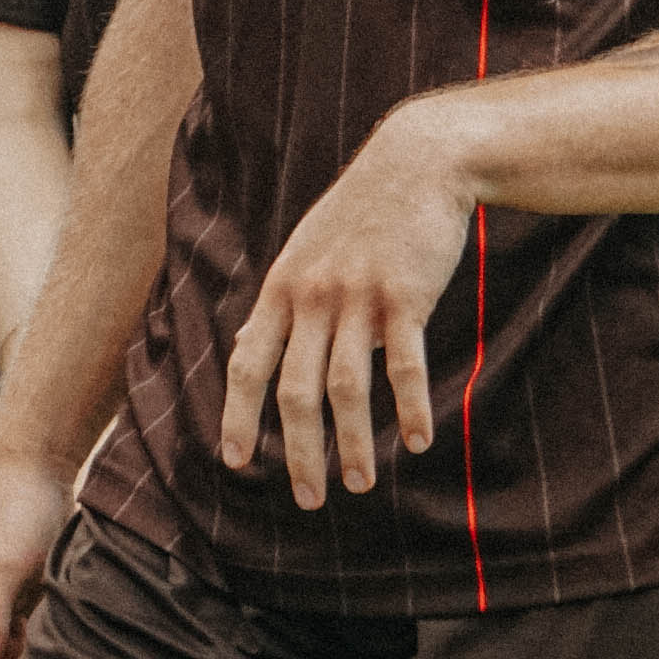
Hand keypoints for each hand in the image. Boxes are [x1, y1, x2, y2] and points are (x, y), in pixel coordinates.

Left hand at [220, 101, 476, 506]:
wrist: (419, 160)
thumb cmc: (363, 209)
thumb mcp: (309, 249)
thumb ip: (285, 300)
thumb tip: (252, 345)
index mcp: (283, 287)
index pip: (249, 365)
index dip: (239, 418)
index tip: (238, 463)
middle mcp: (313, 296)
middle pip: (295, 391)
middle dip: (299, 452)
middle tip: (309, 498)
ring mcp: (359, 296)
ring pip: (347, 388)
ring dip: (351, 444)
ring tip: (360, 484)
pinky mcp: (406, 295)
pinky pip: (403, 365)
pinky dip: (409, 408)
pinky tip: (417, 440)